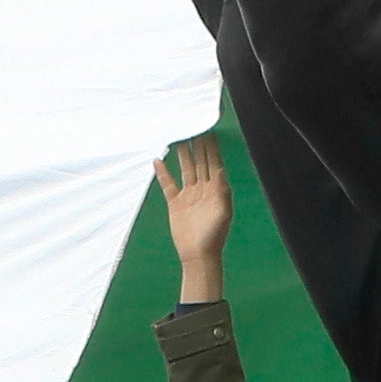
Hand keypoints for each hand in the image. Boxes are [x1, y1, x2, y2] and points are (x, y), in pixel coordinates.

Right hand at [160, 135, 233, 300]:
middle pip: (199, 161)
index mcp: (216, 189)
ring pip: (185, 169)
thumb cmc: (213, 236)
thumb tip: (220, 170)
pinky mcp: (176, 203)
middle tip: (193, 126)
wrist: (198, 256)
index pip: (213, 162)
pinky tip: (158, 160)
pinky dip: (163, 173)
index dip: (211, 147)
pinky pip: (168, 184)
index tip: (208, 130)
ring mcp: (189, 195)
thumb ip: (221, 191)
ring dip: (183, 154)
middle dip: (197, 145)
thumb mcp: (222, 213)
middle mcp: (203, 189)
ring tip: (179, 137)